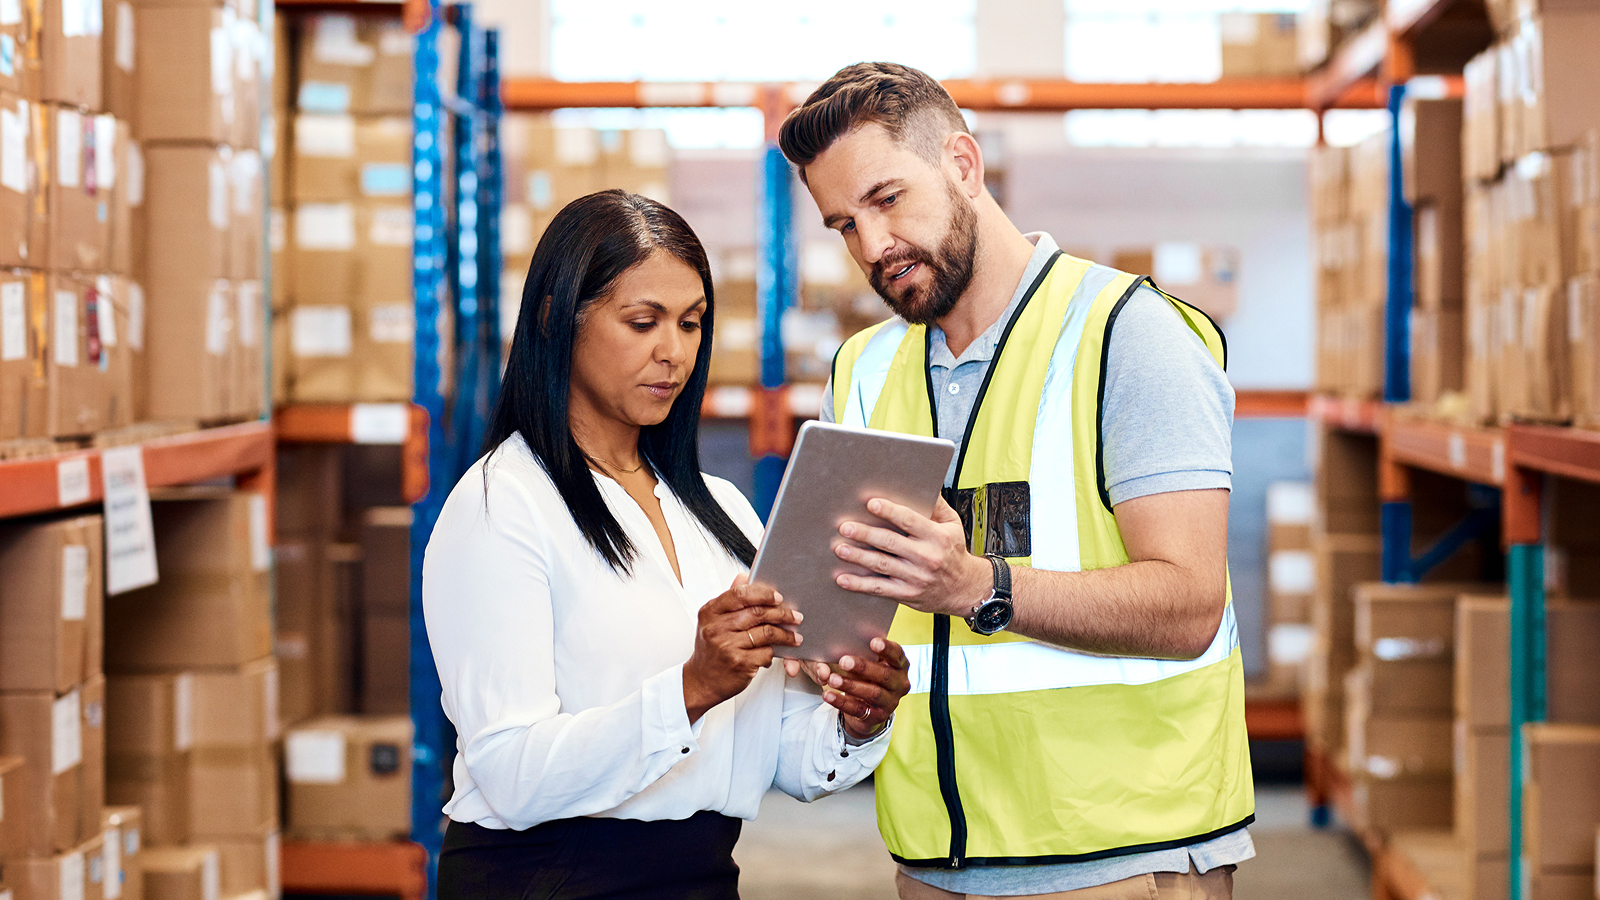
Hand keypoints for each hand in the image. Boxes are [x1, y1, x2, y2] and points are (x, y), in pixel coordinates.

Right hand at [683, 575, 802, 722]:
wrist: (700, 680)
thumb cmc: (710, 649)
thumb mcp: (713, 621)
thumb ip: (730, 600)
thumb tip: (743, 576)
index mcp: (710, 612)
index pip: (740, 594)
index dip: (763, 594)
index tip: (778, 598)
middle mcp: (716, 628)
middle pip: (757, 613)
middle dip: (782, 614)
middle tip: (795, 616)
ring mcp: (727, 646)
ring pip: (766, 633)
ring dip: (785, 635)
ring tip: (794, 636)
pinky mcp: (739, 663)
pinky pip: (766, 652)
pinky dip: (774, 653)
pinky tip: (776, 652)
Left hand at [797, 637, 909, 739]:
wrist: (870, 706)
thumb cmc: (868, 675)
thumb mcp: (870, 663)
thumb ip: (862, 653)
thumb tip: (843, 643)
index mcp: (900, 665)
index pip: (897, 655)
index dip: (887, 648)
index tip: (873, 642)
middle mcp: (900, 684)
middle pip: (884, 675)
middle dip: (863, 667)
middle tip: (843, 661)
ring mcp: (891, 702)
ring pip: (872, 693)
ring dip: (850, 685)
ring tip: (832, 679)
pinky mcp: (877, 716)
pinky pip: (858, 709)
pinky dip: (841, 702)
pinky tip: (828, 695)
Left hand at [832, 496, 991, 618]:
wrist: (965, 589)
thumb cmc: (954, 553)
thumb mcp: (952, 525)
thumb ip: (937, 506)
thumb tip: (923, 485)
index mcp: (937, 537)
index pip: (910, 521)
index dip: (889, 511)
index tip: (871, 503)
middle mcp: (926, 557)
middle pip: (891, 542)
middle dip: (866, 534)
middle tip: (845, 526)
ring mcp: (916, 578)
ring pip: (882, 565)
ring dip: (859, 557)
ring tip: (840, 548)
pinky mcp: (907, 594)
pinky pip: (880, 588)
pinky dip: (860, 585)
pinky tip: (843, 578)